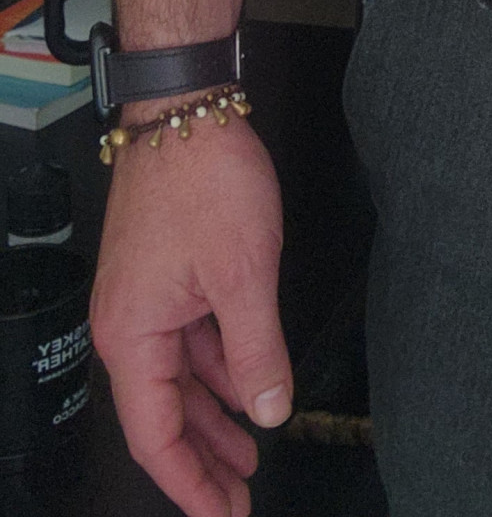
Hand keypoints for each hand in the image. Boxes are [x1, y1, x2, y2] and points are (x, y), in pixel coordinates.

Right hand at [90, 112, 292, 516]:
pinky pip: (188, 342)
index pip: (156, 435)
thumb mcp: (244, 273)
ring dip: (213, 416)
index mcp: (133, 336)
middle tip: (240, 499)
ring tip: (247, 453)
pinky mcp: (166, 275)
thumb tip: (267, 411)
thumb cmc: (203, 179)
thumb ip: (256, 350)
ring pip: (179, 378)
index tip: (226, 514)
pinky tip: (242, 387)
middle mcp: (129, 325)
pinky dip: (215, 369)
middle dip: (204, 460)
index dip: (192, 483)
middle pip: (164, 415)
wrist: (187, 109)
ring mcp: (146, 300)